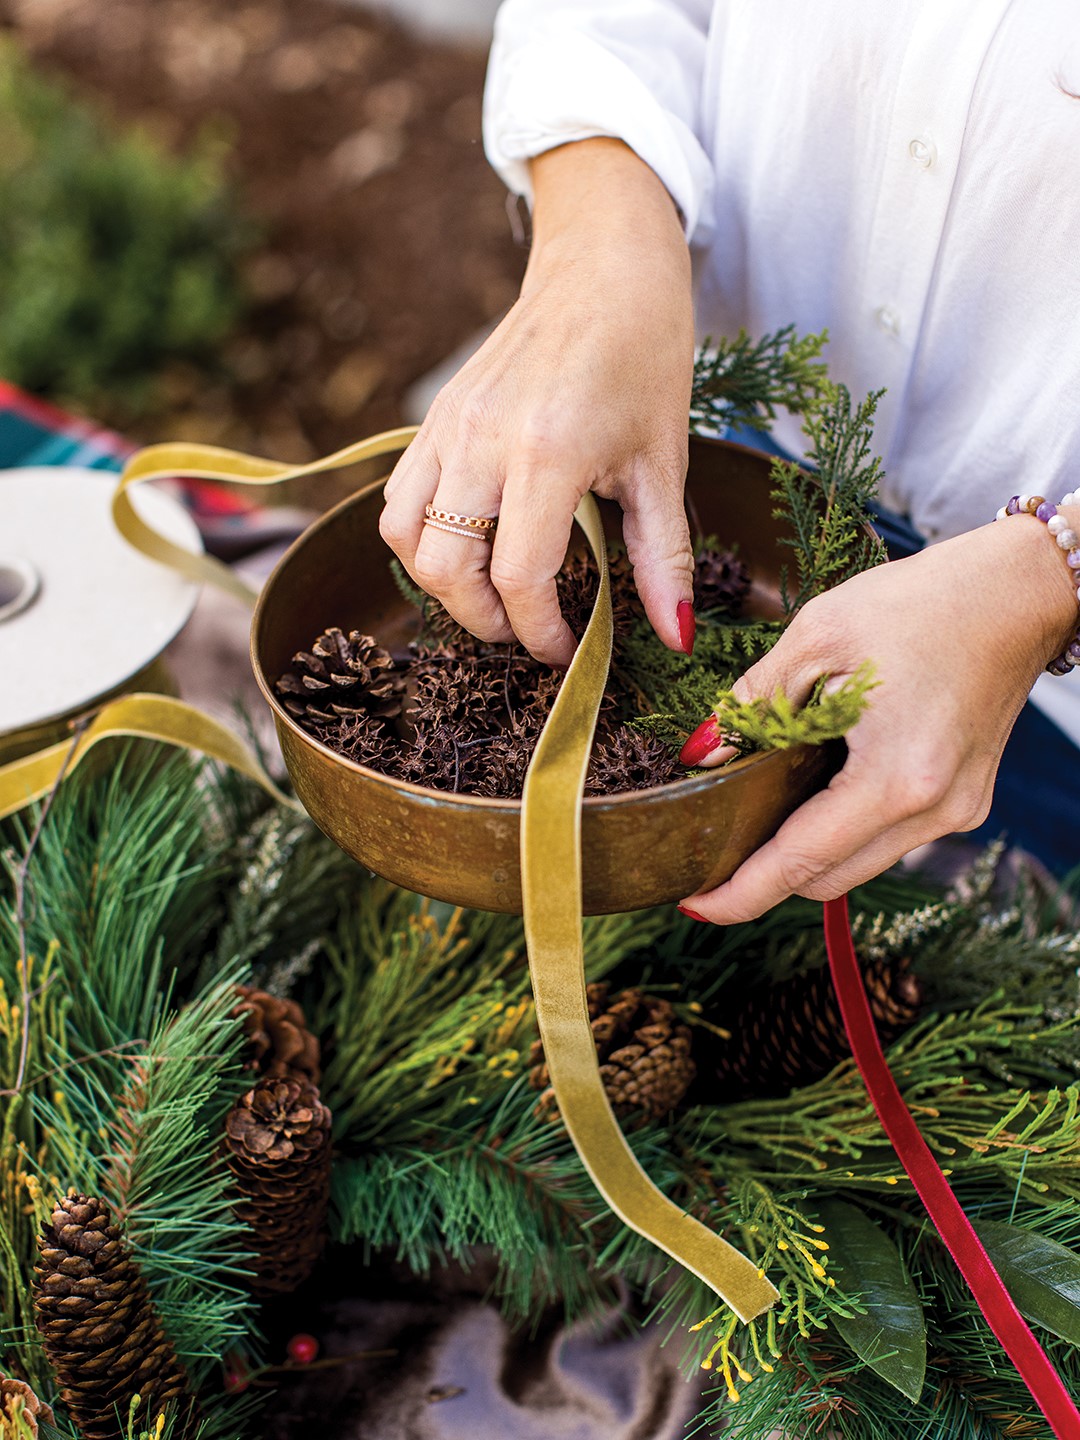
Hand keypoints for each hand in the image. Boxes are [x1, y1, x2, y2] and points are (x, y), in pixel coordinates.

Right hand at [379, 139, 696, 666]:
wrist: (603, 265)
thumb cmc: (645, 356)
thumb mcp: (664, 462)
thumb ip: (664, 558)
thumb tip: (677, 636)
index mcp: (548, 452)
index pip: (519, 576)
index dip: (540, 631)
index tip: (566, 648)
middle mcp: (482, 439)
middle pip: (446, 569)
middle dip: (484, 620)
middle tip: (526, 630)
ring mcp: (447, 425)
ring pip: (405, 538)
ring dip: (443, 583)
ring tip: (492, 595)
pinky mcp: (433, 417)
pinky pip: (400, 498)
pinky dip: (422, 539)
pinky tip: (470, 545)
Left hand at [679, 508, 1079, 922]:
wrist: (1016, 590)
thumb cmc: (920, 603)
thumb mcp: (816, 637)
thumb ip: (753, 703)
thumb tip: (701, 755)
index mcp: (897, 777)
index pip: (800, 861)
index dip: (740, 894)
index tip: (693, 906)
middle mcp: (934, 810)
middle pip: (828, 878)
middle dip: (765, 876)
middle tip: (710, 850)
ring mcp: (958, 810)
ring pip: (858, 864)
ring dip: (806, 853)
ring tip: (754, 815)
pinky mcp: (966, 799)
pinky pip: (888, 838)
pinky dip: (844, 829)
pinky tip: (811, 789)